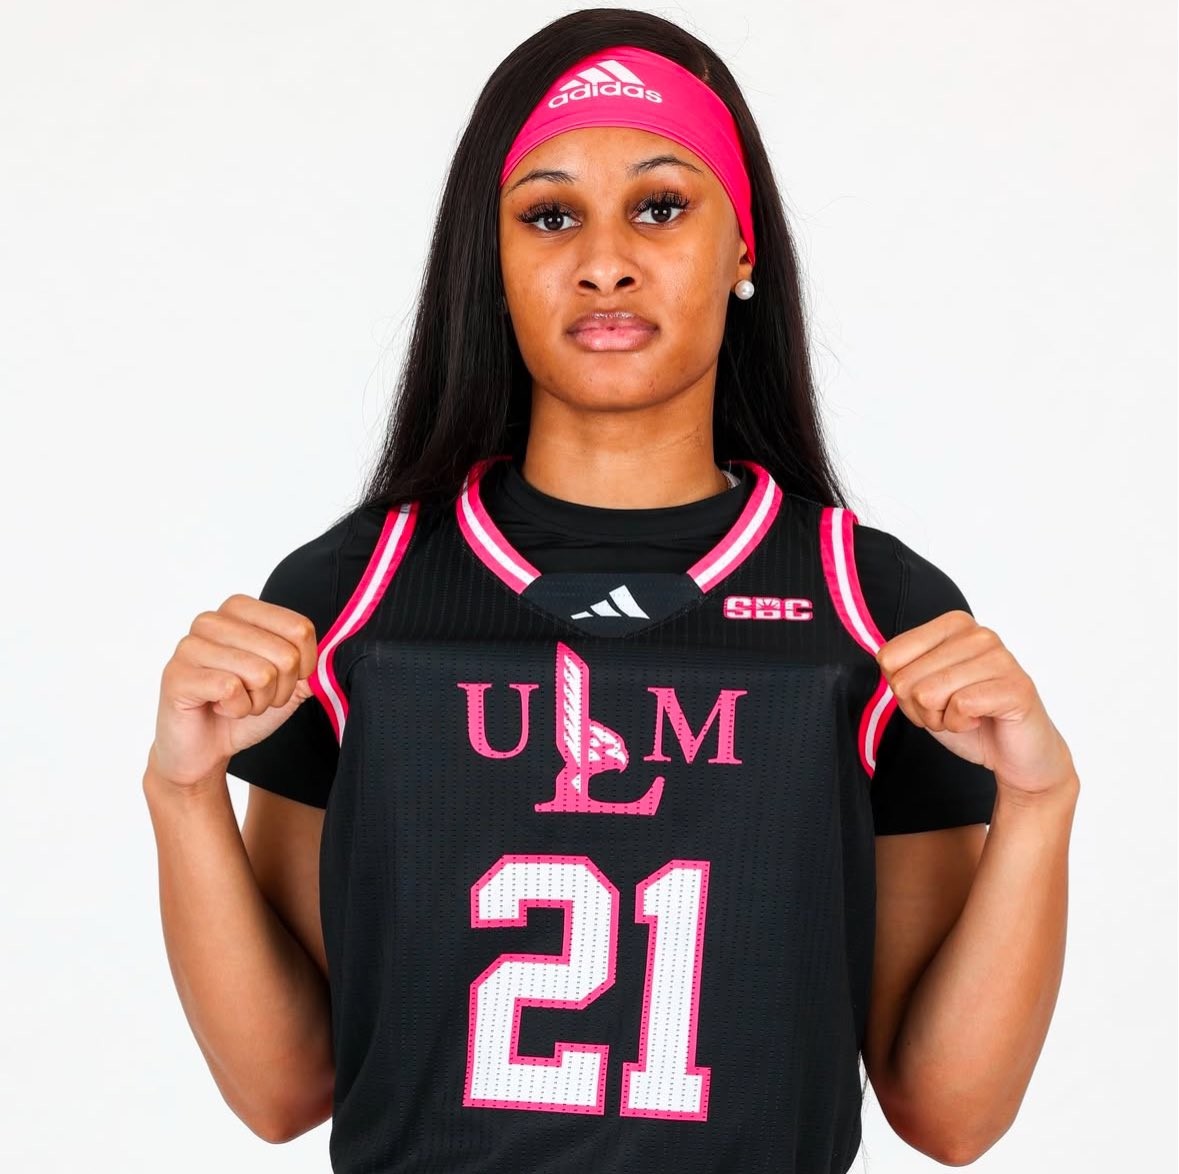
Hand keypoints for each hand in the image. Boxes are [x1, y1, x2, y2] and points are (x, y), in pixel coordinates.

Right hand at [148, 595, 319, 789]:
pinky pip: (232, 689)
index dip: (304, 665)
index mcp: (240, 609)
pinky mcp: (177, 674)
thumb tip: (338, 652)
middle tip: (255, 696)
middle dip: (279, 689)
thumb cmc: (243, 707)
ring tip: (236, 702)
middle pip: (284, 654)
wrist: (204, 749)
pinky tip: (219, 708)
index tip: (285, 680)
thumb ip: (312, 664)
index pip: (300, 628)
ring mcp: (190, 645)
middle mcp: (212, 620)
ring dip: (257, 701)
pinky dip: (236, 710)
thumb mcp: (288, 683)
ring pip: (261, 672)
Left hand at [874, 610, 1075, 800]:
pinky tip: (981, 720)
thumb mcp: (922, 688)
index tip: (930, 695)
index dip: (901, 690)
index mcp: (953, 625)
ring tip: (967, 715)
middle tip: (951, 711)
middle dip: (921, 709)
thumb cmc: (969, 717)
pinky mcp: (1015, 687)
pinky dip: (961, 725)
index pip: (888, 657)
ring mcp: (1000, 658)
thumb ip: (902, 669)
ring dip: (941, 719)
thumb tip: (884, 659)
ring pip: (928, 694)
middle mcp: (978, 634)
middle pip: (905, 680)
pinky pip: (959, 707)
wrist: (1016, 753)